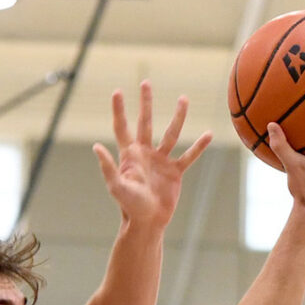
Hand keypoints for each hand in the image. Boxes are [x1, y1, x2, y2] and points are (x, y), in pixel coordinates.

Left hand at [93, 80, 211, 228]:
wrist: (147, 222)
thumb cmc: (129, 206)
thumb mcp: (116, 186)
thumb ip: (108, 167)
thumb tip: (96, 147)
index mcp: (129, 155)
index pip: (123, 127)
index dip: (119, 110)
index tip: (117, 92)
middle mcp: (145, 154)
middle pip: (145, 122)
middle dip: (145, 103)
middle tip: (146, 82)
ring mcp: (161, 162)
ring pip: (171, 133)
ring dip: (178, 117)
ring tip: (184, 98)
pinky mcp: (175, 172)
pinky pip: (189, 156)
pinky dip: (198, 146)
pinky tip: (208, 134)